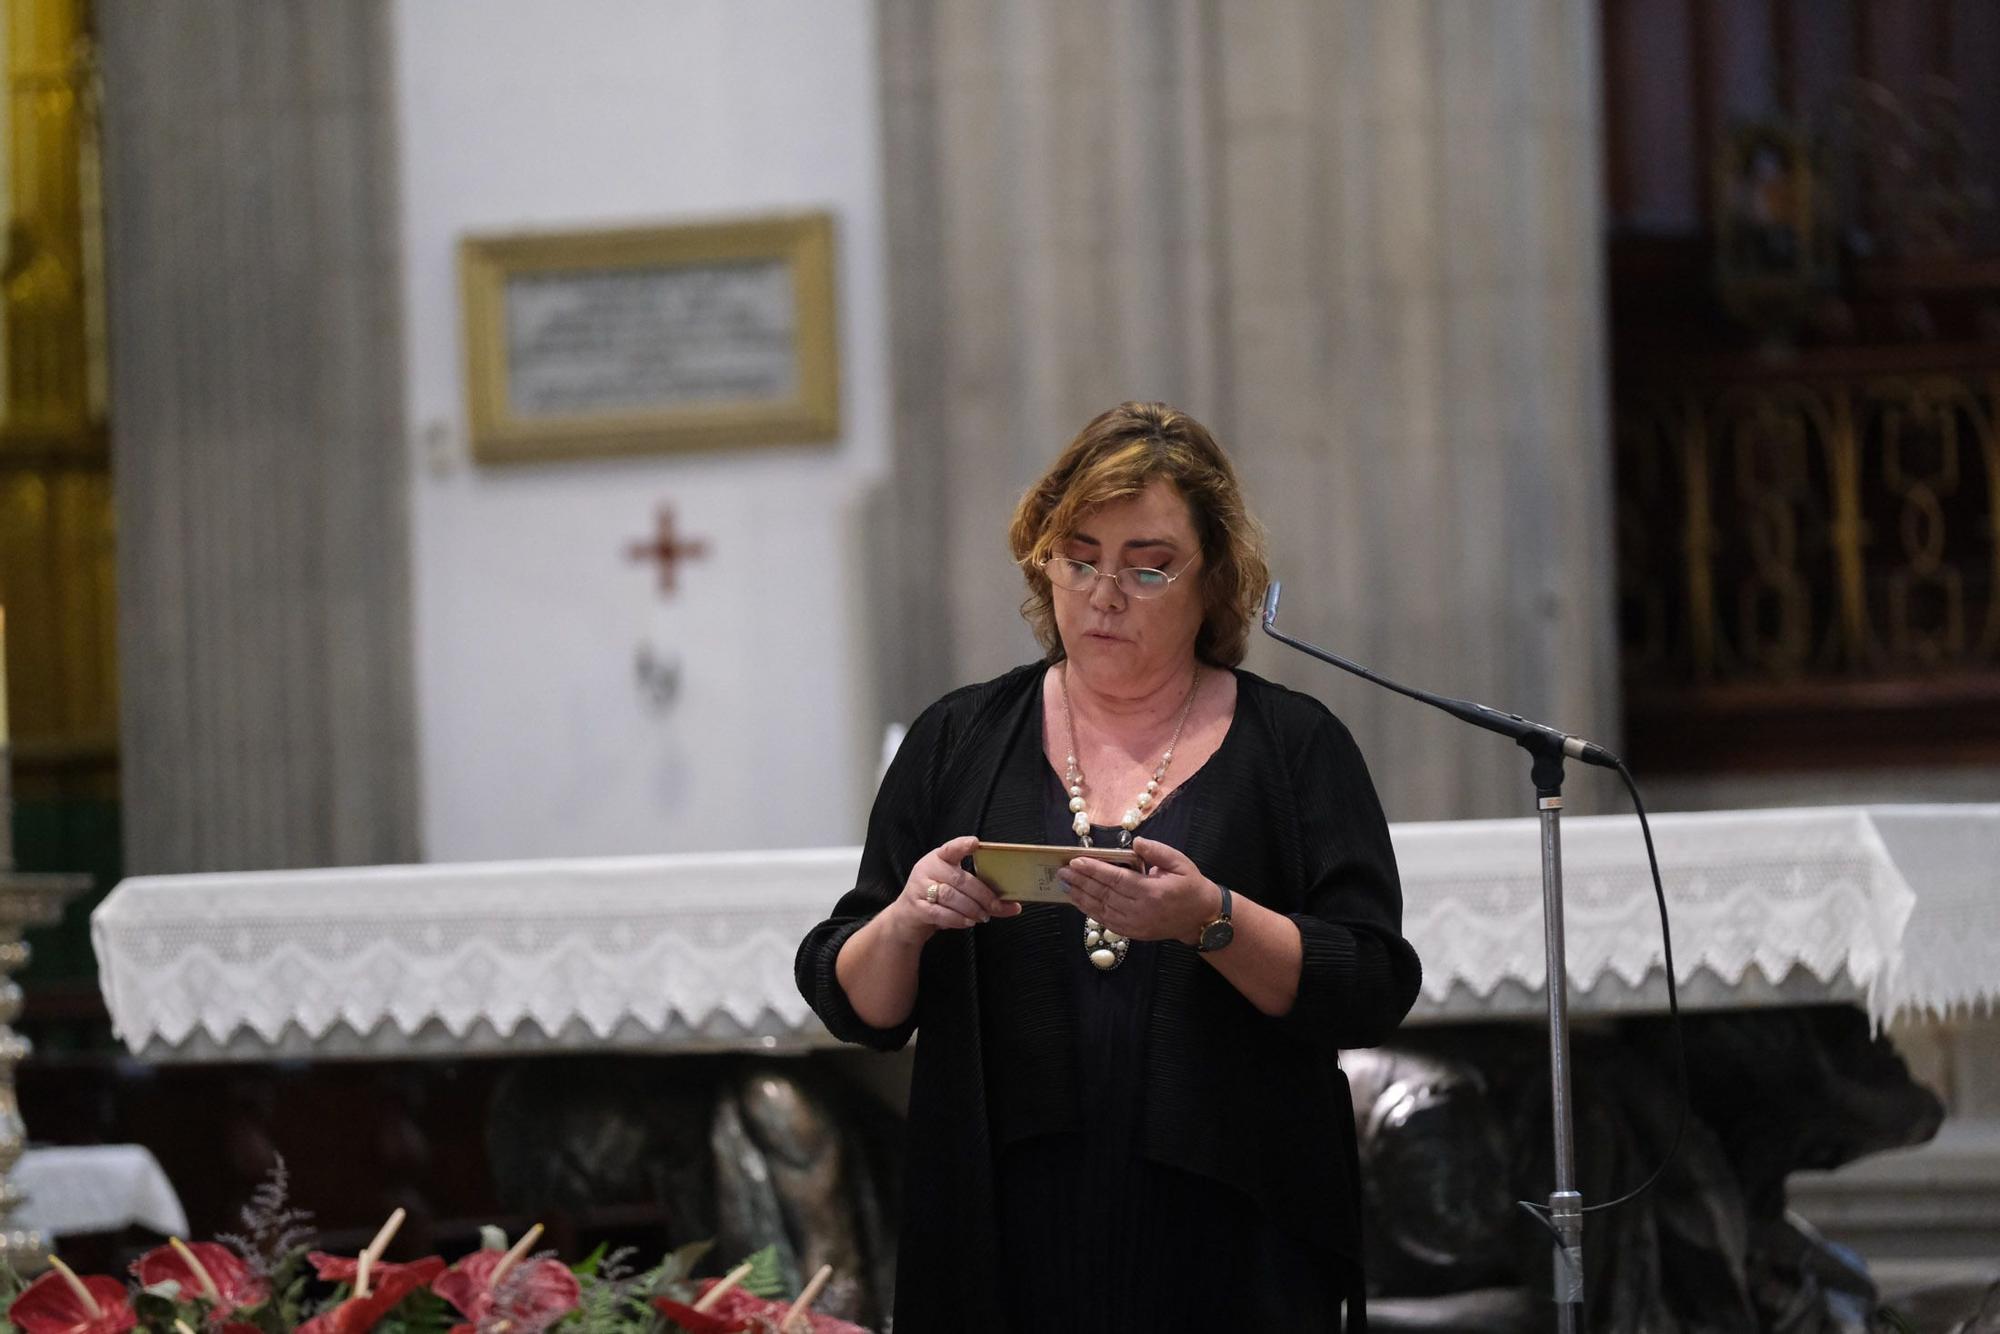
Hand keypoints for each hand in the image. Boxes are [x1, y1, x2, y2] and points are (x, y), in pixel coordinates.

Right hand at [890, 835, 1019, 943]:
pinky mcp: (916, 907)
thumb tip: (1014, 906)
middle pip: (959, 879)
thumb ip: (981, 892)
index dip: (962, 845)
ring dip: (971, 908)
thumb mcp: (955, 887)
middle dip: (981, 894)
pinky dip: (957, 919)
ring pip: (950, 896)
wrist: (907, 917)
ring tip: (982, 916)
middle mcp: (927, 869)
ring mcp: (919, 887)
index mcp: (939, 858)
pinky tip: (968, 922)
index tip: (975, 843)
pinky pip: (939, 912)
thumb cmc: (938, 898)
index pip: (951, 848)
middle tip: (995, 906)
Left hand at [1058, 837, 1219, 945]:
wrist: (1200, 917)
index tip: (1076, 861)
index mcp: (1152, 891)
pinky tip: (1079, 901)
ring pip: (1102, 909)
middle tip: (1062, 871)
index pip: (1116, 879)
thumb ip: (1156, 851)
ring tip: (1065, 885)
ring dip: (1081, 897)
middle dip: (1081, 881)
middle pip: (1104, 894)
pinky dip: (1090, 911)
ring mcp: (1136, 925)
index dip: (1094, 870)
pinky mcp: (1134, 933)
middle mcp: (1141, 910)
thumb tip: (1135, 842)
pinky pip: (1107, 921)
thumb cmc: (1190, 886)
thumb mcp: (1179, 862)